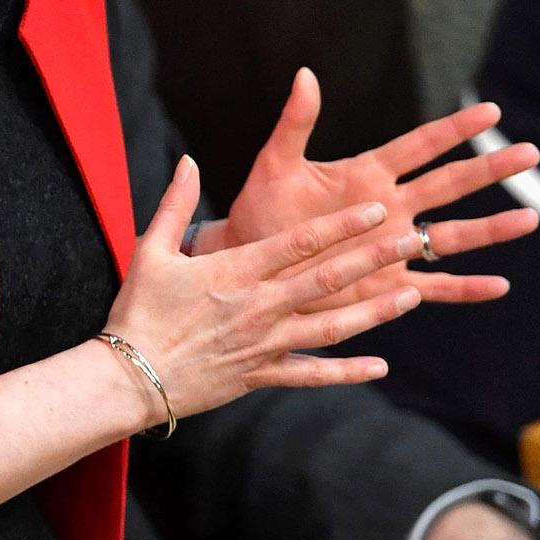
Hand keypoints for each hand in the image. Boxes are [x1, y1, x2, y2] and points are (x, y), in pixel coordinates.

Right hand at [103, 156, 424, 421]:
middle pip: (328, 279)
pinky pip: (312, 375)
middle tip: (412, 239)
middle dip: (374, 258)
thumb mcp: (150, 250)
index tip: (376, 207)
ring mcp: (265, 345)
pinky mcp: (261, 376)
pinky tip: (379, 367)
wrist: (127, 378)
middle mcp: (260, 307)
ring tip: (412, 296)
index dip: (342, 224)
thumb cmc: (137, 311)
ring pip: (332, 328)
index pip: (301, 242)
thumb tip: (188, 160)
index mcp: (236, 272)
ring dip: (375, 312)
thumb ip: (175, 204)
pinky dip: (347, 372)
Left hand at [207, 69, 539, 307]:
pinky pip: (434, 285)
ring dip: (490, 228)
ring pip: (452, 235)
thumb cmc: (259, 213)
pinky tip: (500, 286)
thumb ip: (295, 124)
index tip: (492, 111)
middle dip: (489, 170)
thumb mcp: (275, 166)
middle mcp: (389, 208)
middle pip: (449, 184)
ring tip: (530, 219)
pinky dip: (466, 287)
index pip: (421, 145)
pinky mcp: (386, 284)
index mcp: (366, 174)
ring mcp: (393, 246)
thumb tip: (305, 74)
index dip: (455, 128)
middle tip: (531, 154)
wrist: (251, 267)